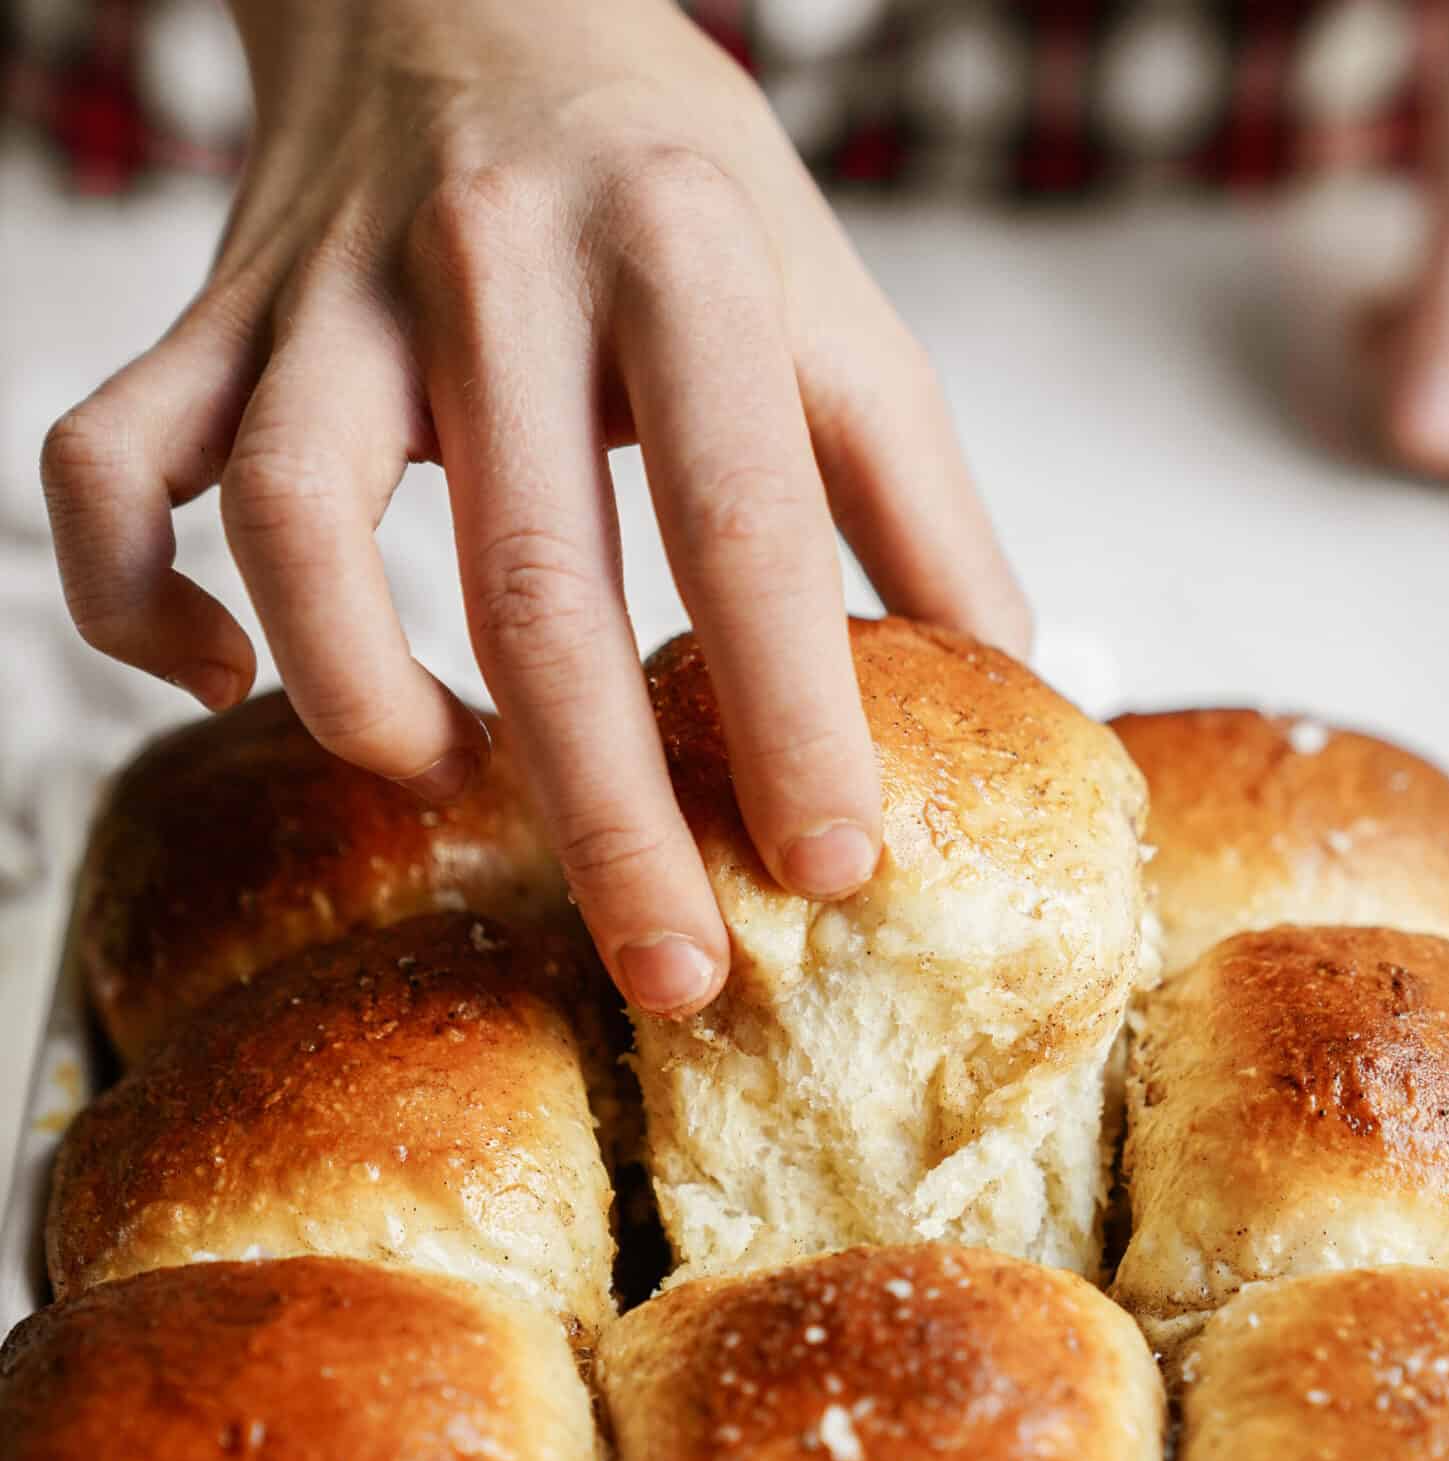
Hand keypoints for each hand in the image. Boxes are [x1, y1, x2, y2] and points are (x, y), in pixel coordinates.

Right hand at [40, 0, 1027, 1012]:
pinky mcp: (213, 317)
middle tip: (669, 968)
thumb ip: (918, 502)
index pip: (744, 519)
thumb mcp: (830, 303)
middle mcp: (495, 262)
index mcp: (682, 257)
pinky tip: (220, 678)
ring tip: (439, 782)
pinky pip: (109, 465)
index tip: (829, 868)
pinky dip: (133, 597)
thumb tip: (1013, 693)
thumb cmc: (665, 177)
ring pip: (288, 515)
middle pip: (530, 577)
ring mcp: (331, 291)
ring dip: (358, 696)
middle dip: (604, 811)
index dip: (790, 710)